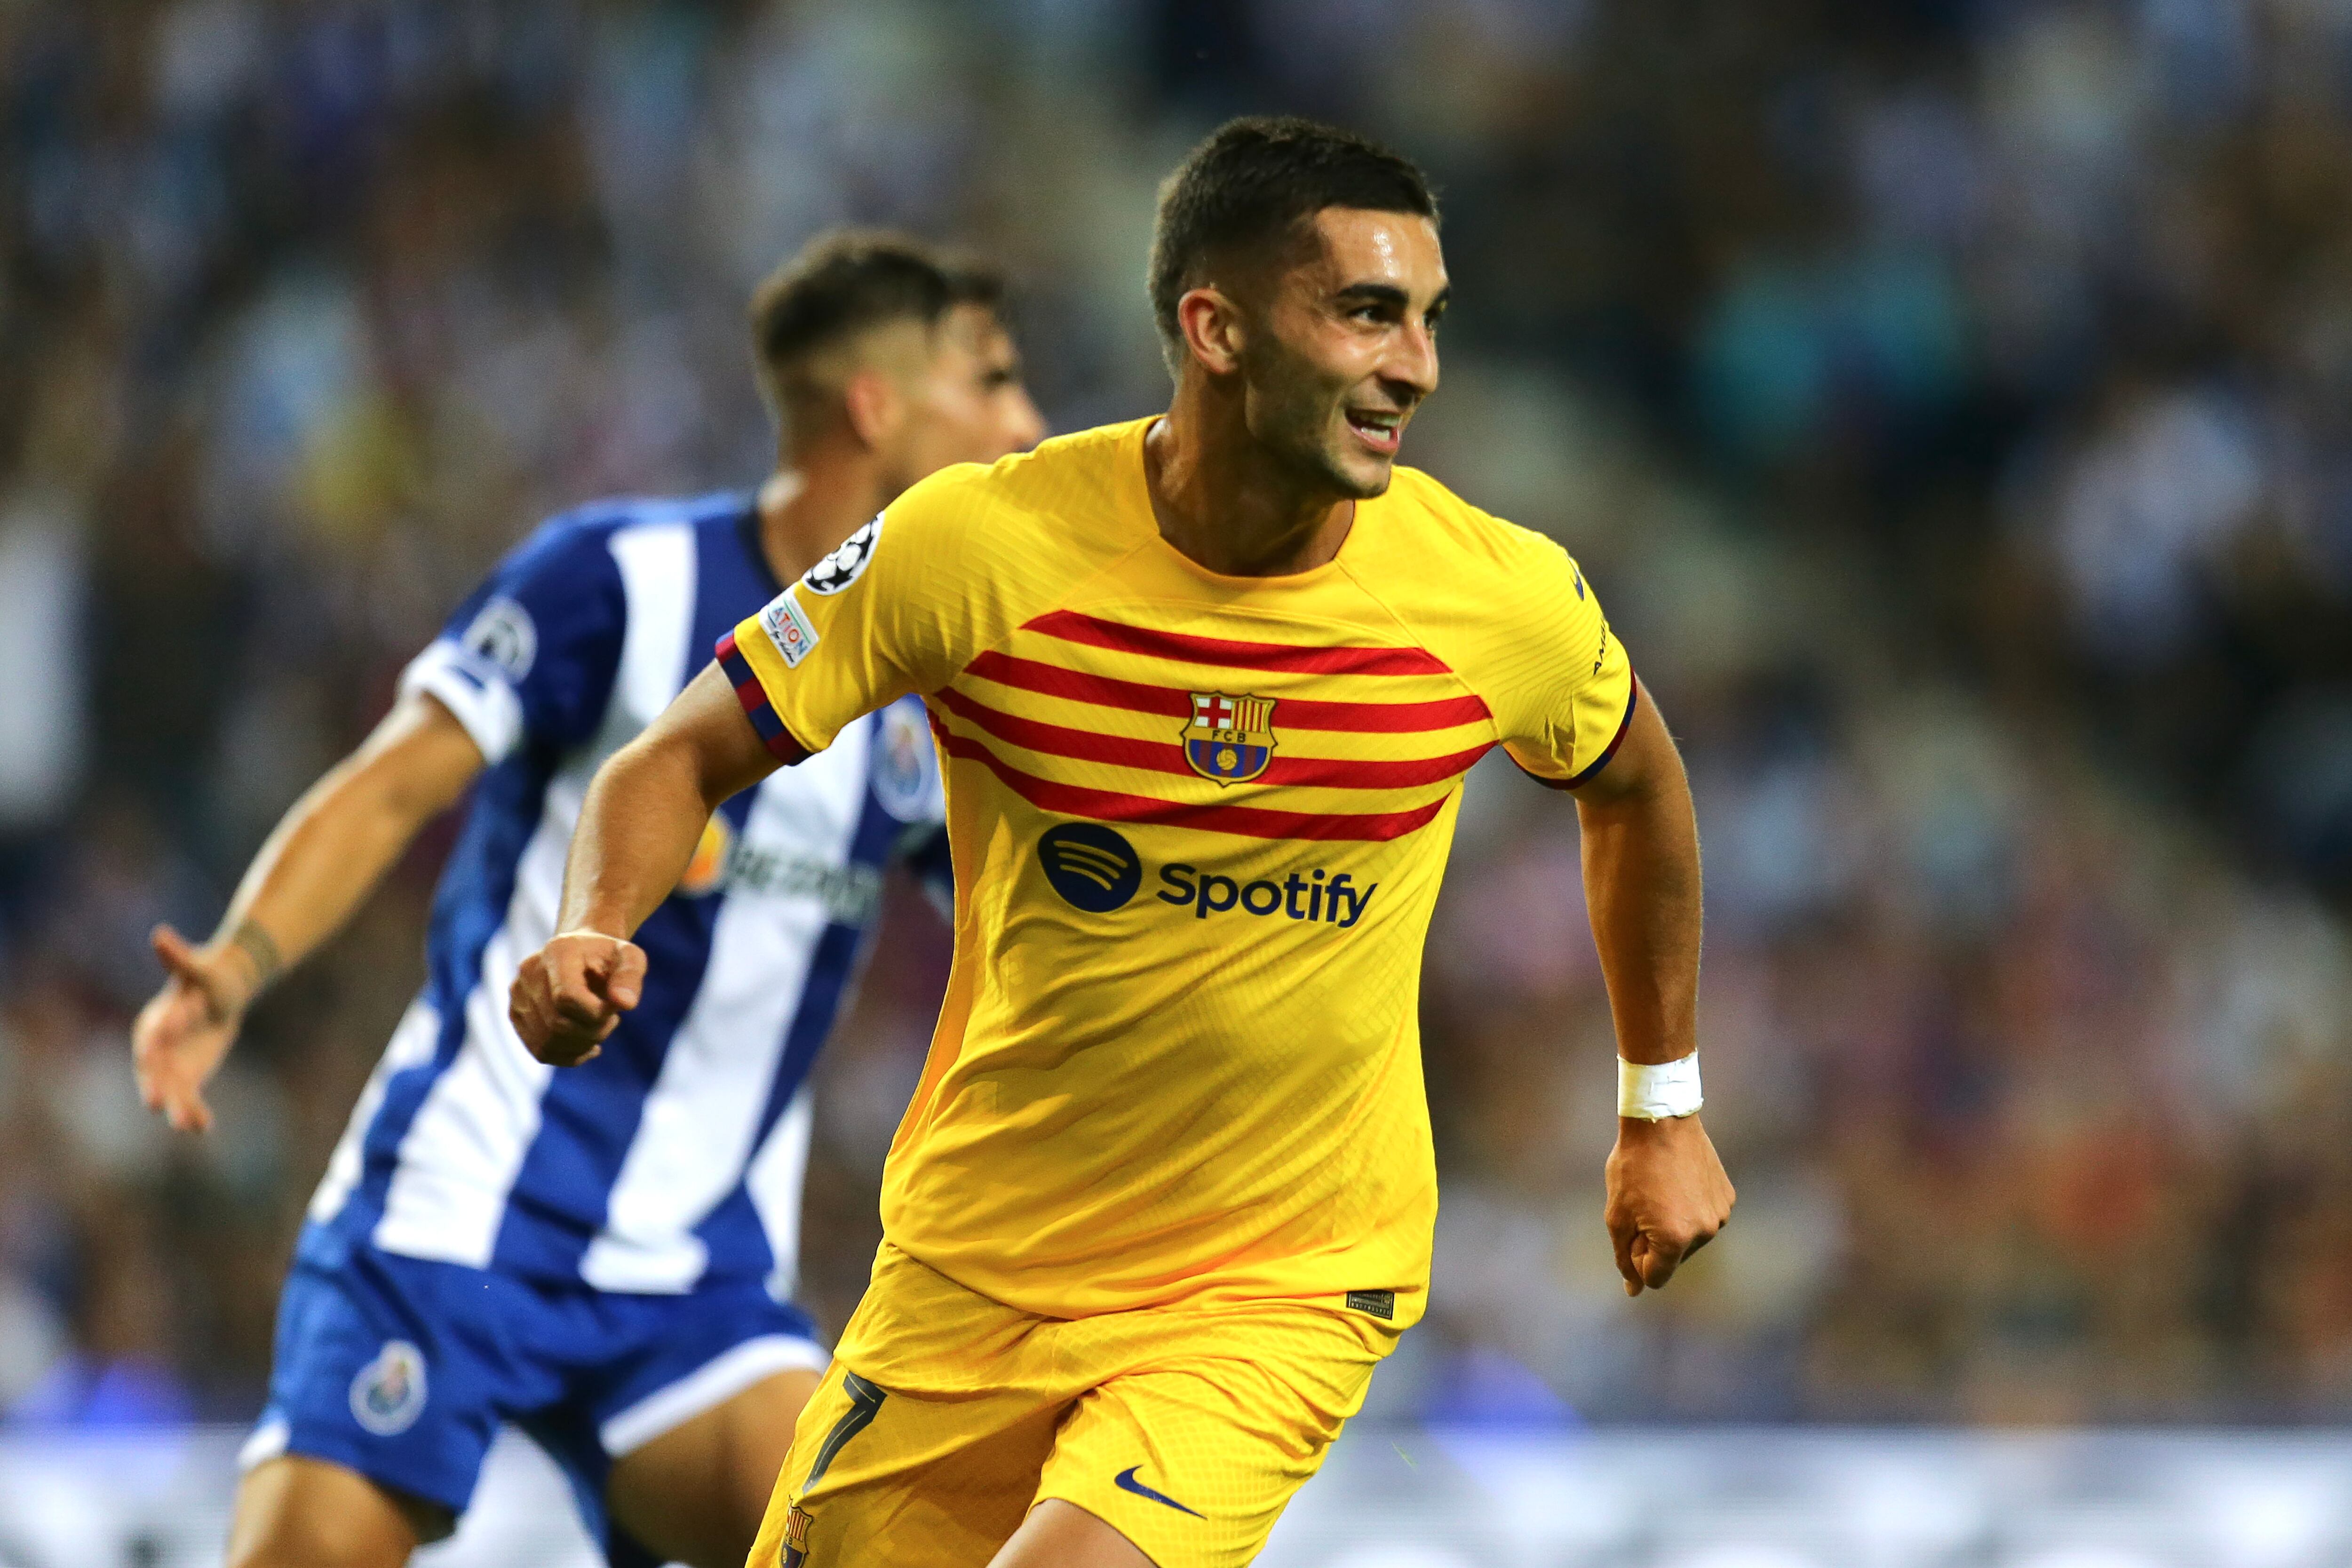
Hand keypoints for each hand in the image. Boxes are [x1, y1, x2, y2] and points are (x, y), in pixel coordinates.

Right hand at [132, 923, 262, 1133]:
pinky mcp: (188, 1077)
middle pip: (154, 1071)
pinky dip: (195, 1112)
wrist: (223, 993)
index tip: (150, 1057)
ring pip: (172, 1091)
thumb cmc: (207, 976)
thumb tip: (159, 935)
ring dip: (178, 1108)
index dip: (149, 1048)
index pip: (148, 1038)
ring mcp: (172, 1065)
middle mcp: (157, 1048)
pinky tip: (204, 1128)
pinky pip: (189, 1098)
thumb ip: (176, 958)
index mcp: (155, 1022)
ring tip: (187, 1125)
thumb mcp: (197, 968)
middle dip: (154, 1086)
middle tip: (154, 1103)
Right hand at [509, 931, 645, 1065]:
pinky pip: (541, 1051)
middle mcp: (529, 971)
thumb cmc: (609, 958)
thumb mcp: (630, 957)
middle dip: (593, 1032)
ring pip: (548, 1043)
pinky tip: (588, 1045)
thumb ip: (630, 976)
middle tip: (611, 1020)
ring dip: (582, 1045)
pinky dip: (569, 1056)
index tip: (615, 1011)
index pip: (566, 997)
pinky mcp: (516, 1014)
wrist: (582, 954)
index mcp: (559, 951)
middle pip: (557, 1024)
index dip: (595, 1014)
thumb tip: (625, 1003)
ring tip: (598, 1027)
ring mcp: (518, 994)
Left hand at [1605, 1113, 1734, 1296]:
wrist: (1661, 1120)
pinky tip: (1677, 1183)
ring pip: (1689, 1240)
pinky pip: (1703, 1218)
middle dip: (1654, 1243)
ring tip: (1660, 1191)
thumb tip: (1634, 1290)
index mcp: (1673, 1240)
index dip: (1636, 1258)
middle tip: (1642, 1206)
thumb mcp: (1617, 1215)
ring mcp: (1720, 1215)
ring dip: (1672, 1227)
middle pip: (1673, 1260)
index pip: (1654, 1277)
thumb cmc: (1632, 1167)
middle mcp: (1704, 1232)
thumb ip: (1625, 1257)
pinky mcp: (1727, 1198)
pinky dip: (1688, 1210)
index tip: (1631, 1230)